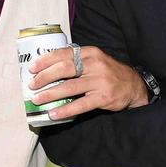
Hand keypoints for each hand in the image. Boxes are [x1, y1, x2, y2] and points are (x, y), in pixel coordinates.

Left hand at [29, 46, 148, 120]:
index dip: (46, 60)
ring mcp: (100, 81)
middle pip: (64, 69)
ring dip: (50, 94)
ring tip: (37, 99)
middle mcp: (95, 65)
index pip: (64, 53)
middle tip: (32, 85)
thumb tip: (48, 68)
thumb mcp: (95, 60)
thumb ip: (77, 61)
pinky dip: (65, 110)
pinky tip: (53, 114)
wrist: (133, 85)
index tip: (32, 68)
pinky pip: (80, 104)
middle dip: (44, 77)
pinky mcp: (103, 97)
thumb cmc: (108, 73)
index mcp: (90, 53)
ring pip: (70, 87)